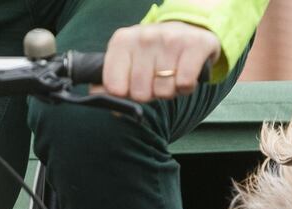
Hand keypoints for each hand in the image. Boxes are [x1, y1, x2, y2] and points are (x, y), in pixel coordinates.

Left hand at [94, 21, 220, 101]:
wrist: (190, 30)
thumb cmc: (156, 51)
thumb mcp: (129, 59)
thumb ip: (111, 79)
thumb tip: (96, 95)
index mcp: (122, 41)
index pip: (115, 87)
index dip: (127, 94)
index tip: (134, 85)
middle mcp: (143, 37)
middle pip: (141, 93)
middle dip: (152, 93)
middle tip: (158, 79)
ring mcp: (169, 40)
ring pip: (164, 91)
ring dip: (171, 90)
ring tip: (173, 75)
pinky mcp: (194, 45)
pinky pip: (184, 84)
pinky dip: (186, 88)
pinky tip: (185, 75)